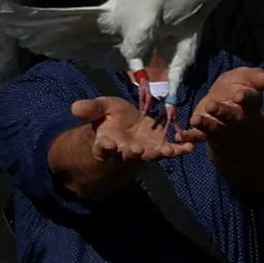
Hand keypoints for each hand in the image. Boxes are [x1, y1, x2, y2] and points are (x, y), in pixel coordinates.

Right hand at [69, 95, 194, 164]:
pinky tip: (188, 147)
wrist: (127, 124)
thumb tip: (75, 108)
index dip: (104, 146)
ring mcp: (143, 151)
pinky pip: (169, 150)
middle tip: (136, 150)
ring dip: (159, 154)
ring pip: (150, 155)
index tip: (106, 144)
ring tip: (168, 151)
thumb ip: (90, 109)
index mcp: (106, 142)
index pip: (102, 147)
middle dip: (133, 152)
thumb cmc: (111, 117)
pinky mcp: (158, 147)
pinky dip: (179, 150)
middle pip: (128, 154)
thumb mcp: (101, 108)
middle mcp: (124, 151)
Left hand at [176, 66, 263, 145]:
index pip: (251, 101)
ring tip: (195, 119)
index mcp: (250, 105)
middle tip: (212, 106)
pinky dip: (190, 137)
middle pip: (234, 118)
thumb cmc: (238, 91)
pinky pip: (200, 137)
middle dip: (223, 113)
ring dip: (205, 125)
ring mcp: (225, 130)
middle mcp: (239, 120)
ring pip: (216, 129)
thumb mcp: (247, 80)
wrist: (232, 111)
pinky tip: (180, 136)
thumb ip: (255, 78)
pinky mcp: (209, 135)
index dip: (246, 98)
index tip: (239, 95)